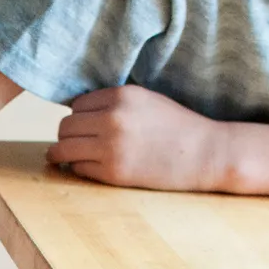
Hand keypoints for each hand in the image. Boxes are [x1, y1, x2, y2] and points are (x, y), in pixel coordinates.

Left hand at [47, 86, 230, 192]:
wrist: (205, 154)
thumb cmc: (176, 126)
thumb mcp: (145, 100)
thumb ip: (113, 102)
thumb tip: (74, 111)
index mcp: (120, 96)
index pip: (76, 105)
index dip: (78, 116)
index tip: (84, 125)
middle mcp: (112, 119)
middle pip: (65, 127)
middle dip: (68, 135)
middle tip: (74, 142)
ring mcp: (110, 147)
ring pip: (63, 149)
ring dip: (62, 154)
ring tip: (64, 157)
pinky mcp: (112, 173)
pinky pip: (78, 169)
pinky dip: (79, 168)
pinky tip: (89, 167)